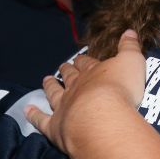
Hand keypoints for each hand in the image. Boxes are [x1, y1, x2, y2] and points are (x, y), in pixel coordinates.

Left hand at [27, 30, 144, 154]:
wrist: (102, 119)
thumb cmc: (120, 90)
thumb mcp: (131, 62)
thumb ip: (130, 48)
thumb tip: (130, 31)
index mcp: (93, 73)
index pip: (87, 64)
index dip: (83, 61)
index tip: (79, 58)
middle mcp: (75, 88)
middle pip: (69, 77)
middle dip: (66, 71)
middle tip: (62, 67)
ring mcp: (63, 107)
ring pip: (54, 94)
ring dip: (50, 87)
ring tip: (46, 80)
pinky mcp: (55, 127)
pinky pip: (41, 120)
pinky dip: (34, 115)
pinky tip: (28, 111)